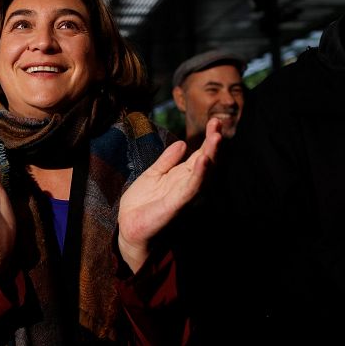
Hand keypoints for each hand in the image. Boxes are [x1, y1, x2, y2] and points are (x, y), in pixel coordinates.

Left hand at [118, 118, 221, 271]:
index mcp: (181, 176)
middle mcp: (186, 184)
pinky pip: (190, 188)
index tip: (214, 121)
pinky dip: (198, 174)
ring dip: (210, 155)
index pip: (199, 154)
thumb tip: (183, 142)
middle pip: (205, 161)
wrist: (129, 225)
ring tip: (216, 138)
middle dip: (213, 143)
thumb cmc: (142, 203)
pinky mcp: (175, 205)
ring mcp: (183, 194)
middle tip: (219, 122)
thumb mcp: (154, 174)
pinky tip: (203, 161)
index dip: (207, 138)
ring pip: (202, 173)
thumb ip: (167, 160)